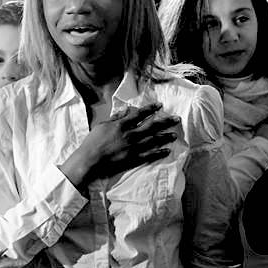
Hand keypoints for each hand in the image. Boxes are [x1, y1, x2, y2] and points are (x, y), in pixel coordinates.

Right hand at [61, 103, 178, 189]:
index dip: (151, 109)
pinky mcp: (133, 159)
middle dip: (165, 122)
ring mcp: (133, 148)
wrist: (90, 161)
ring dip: (165, 137)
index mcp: (122, 125)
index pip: (140, 114)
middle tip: (177, 119)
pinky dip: (159, 153)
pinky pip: (150, 155)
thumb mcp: (102, 125)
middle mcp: (130, 135)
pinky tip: (167, 150)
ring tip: (174, 134)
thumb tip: (127, 110)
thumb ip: (116, 118)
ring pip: (154, 140)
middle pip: (152, 126)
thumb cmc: (92, 142)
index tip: (160, 106)